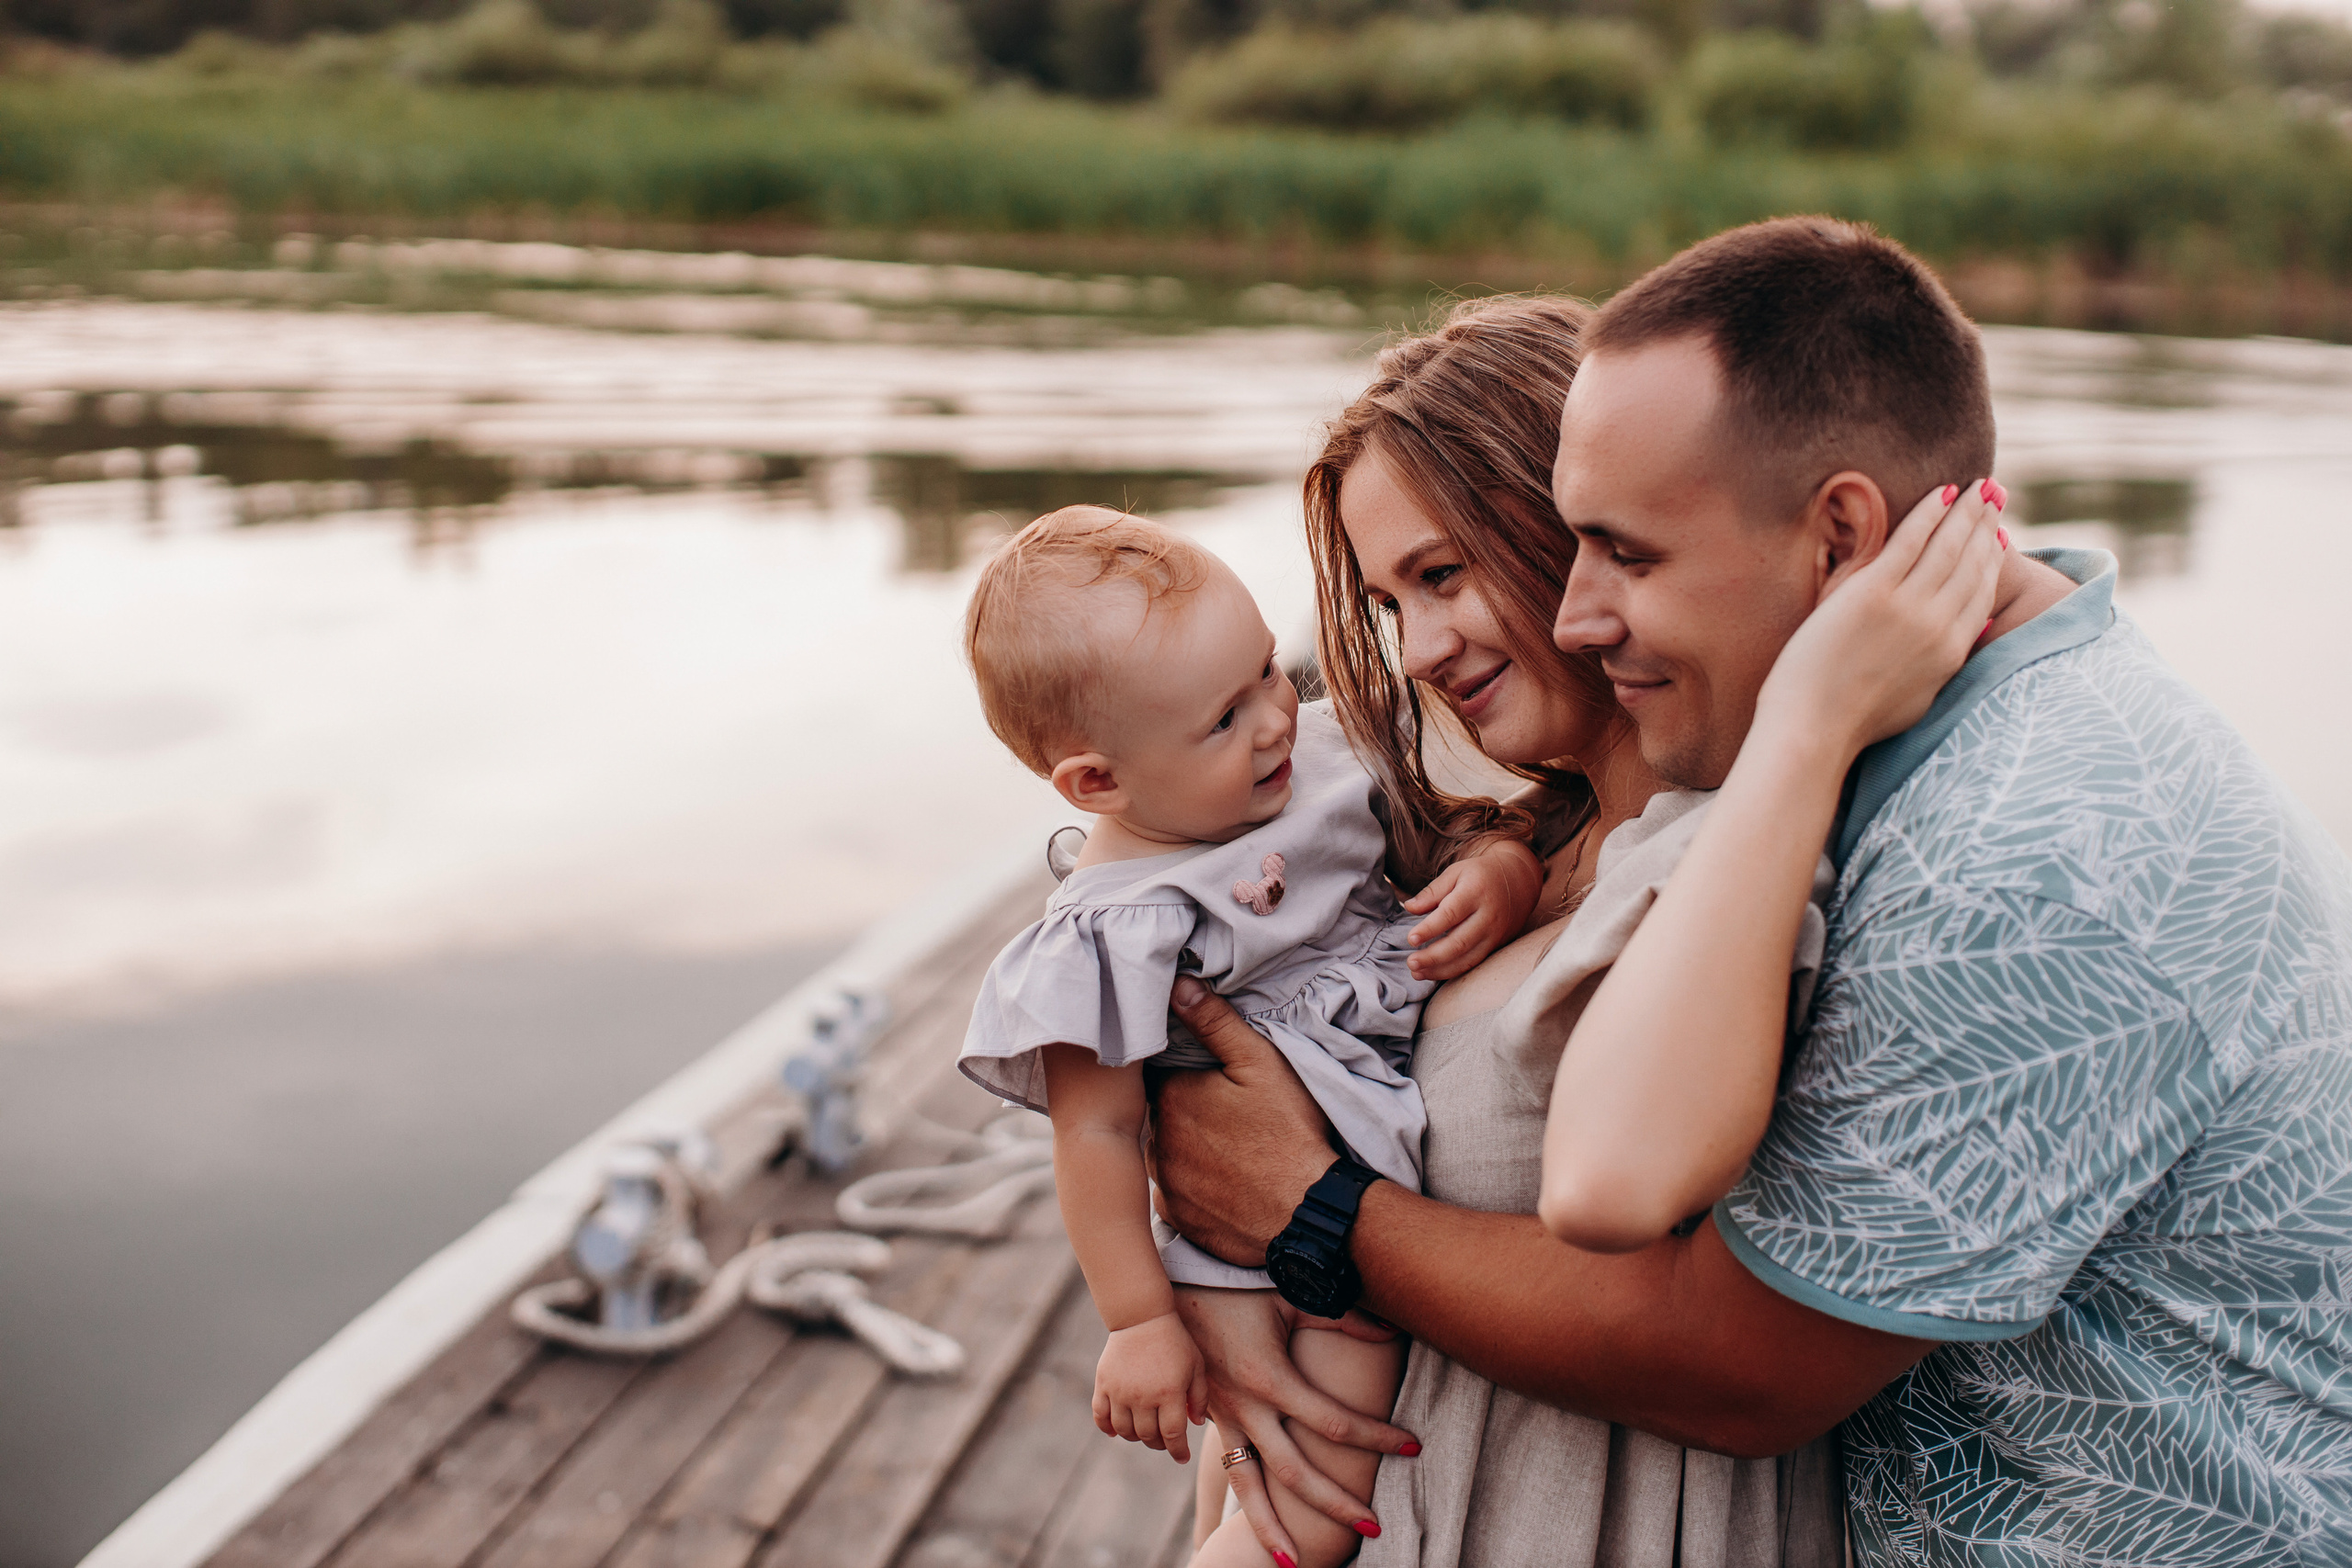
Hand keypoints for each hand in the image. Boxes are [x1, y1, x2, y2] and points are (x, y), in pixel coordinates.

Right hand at [1092, 1310, 1207, 1462]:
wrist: (1142, 1317)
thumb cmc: (1175, 1342)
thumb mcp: (1196, 1366)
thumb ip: (1199, 1397)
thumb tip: (1194, 1424)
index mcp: (1169, 1393)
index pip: (1173, 1435)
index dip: (1178, 1451)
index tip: (1182, 1457)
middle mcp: (1143, 1396)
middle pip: (1148, 1436)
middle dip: (1159, 1444)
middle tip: (1165, 1440)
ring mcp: (1120, 1392)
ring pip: (1125, 1431)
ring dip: (1136, 1438)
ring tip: (1144, 1432)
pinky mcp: (1103, 1384)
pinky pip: (1100, 1416)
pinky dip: (1107, 1428)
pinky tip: (1115, 1431)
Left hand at [1149, 978, 1333, 1264]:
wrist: (1309, 1213)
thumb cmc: (1289, 1134)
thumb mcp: (1261, 1064)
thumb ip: (1215, 1022)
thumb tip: (1176, 985)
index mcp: (1170, 1097)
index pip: (1157, 1073)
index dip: (1180, 1072)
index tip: (1204, 1077)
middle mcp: (1155, 1142)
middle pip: (1158, 1115)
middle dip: (1181, 1111)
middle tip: (1222, 1114)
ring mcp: (1164, 1184)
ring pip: (1164, 1154)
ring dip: (1184, 1148)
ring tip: (1226, 1148)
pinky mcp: (1179, 1219)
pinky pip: (1174, 1194)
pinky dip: (1192, 1186)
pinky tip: (1223, 1181)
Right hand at [1176, 1285, 1416, 1550]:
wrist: (1171, 1294)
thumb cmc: (1236, 1287)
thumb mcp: (1289, 1294)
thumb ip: (1341, 1315)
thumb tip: (1394, 1328)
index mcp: (1270, 1379)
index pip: (1334, 1423)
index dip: (1376, 1437)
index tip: (1412, 1446)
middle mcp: (1246, 1409)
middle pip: (1295, 1472)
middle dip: (1334, 1504)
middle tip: (1374, 1529)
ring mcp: (1223, 1420)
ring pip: (1249, 1487)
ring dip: (1271, 1528)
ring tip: (1294, 1565)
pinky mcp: (1210, 1422)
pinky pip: (1228, 1471)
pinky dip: (1244, 1501)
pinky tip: (1258, 1527)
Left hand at [1402, 838, 1542, 979]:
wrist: (1520, 880)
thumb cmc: (1481, 875)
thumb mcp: (1456, 873)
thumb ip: (1432, 892)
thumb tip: (1409, 907)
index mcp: (1475, 892)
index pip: (1451, 914)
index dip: (1430, 929)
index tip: (1411, 939)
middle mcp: (1488, 916)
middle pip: (1460, 942)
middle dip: (1433, 956)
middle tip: (1411, 962)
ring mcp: (1494, 933)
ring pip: (1467, 958)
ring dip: (1441, 969)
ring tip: (1417, 973)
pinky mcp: (1496, 945)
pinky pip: (1474, 963)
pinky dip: (1453, 971)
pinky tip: (1433, 972)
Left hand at [1755, 478, 2004, 765]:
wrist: (1815, 728)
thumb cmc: (1854, 719)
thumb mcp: (1918, 696)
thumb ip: (1943, 663)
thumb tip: (1968, 637)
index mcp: (1952, 652)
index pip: (1982, 592)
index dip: (1993, 558)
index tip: (1998, 534)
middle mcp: (1940, 626)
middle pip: (1973, 564)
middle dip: (1986, 526)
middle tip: (1994, 497)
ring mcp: (1910, 608)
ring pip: (1950, 547)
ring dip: (1966, 513)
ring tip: (1975, 488)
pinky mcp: (1875, 593)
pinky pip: (1911, 541)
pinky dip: (1930, 513)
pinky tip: (1941, 492)